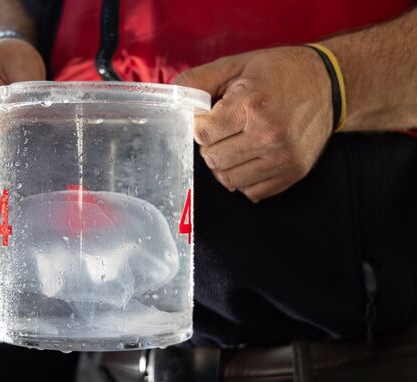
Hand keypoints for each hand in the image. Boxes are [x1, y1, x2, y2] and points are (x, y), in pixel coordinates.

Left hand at [173, 47, 333, 201]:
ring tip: (236, 144)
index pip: (203, 134)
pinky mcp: (292, 173)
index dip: (201, 127)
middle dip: (211, 146)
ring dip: (225, 165)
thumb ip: (199, 80)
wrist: (331, 84)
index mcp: (252, 105)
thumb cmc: (279, 73)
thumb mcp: (237, 66)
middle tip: (224, 131)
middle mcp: (269, 135)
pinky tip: (251, 157)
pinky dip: (244, 178)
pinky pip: (251, 192)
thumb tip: (173, 98)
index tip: (210, 118)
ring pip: (229, 180)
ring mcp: (283, 158)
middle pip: (213, 160)